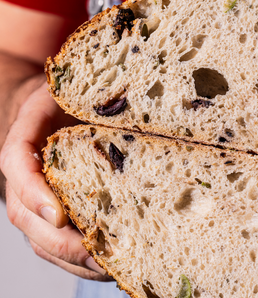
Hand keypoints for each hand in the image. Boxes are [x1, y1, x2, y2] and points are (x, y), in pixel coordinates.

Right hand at [0, 82, 112, 280]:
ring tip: (108, 268)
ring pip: (39, 237)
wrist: (51, 111)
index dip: (35, 193)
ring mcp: (34, 198)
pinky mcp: (49, 212)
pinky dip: (75, 260)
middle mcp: (24, 175)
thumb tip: (134, 126)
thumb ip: (86, 106)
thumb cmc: (65, 102)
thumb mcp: (73, 95)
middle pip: (26, 215)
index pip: (17, 164)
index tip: (61, 216)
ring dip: (71, 259)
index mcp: (25, 140)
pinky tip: (104, 265)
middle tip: (99, 256)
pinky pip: (53, 241)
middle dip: (61, 241)